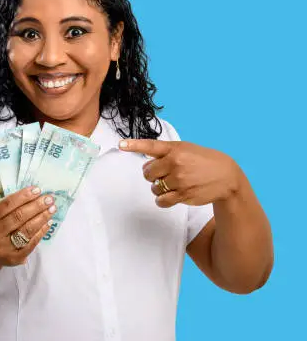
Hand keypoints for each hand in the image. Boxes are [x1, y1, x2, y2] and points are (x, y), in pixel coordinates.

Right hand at [0, 186, 56, 267]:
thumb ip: (4, 205)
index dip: (23, 196)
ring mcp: (2, 248)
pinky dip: (41, 232)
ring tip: (51, 209)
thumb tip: (31, 194)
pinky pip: (30, 244)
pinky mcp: (13, 258)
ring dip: (41, 218)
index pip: (6, 205)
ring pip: (26, 230)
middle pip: (18, 217)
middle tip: (49, 199)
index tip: (37, 190)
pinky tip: (48, 223)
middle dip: (36, 206)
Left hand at [119, 139, 242, 206]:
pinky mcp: (183, 195)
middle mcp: (176, 163)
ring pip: (154, 188)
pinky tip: (169, 195)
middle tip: (164, 174)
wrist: (226, 175)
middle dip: (152, 175)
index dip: (133, 145)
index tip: (120, 144)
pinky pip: (161, 201)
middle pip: (147, 173)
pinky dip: (161, 200)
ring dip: (158, 188)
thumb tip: (146, 161)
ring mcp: (179, 180)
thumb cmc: (202, 160)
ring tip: (172, 184)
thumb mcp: (185, 149)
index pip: (150, 146)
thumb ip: (165, 153)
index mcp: (175, 149)